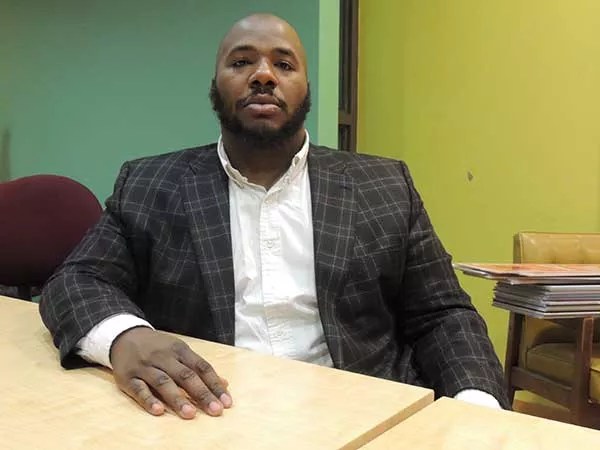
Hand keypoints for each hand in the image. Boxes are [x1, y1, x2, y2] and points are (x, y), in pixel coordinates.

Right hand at [110, 327, 231, 418]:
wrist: (125, 336)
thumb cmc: (158, 347)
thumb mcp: (180, 351)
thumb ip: (200, 367)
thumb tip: (224, 383)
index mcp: (180, 349)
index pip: (201, 367)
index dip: (214, 385)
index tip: (226, 402)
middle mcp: (164, 357)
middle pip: (186, 376)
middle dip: (202, 394)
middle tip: (215, 410)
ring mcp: (145, 367)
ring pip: (163, 383)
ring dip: (178, 399)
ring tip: (191, 414)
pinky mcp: (127, 377)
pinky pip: (139, 390)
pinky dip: (148, 400)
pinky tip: (159, 411)